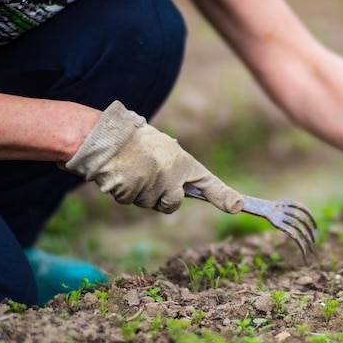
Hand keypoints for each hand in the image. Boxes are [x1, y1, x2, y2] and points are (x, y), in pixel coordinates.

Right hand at [64, 101, 243, 213]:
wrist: (104, 135)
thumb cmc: (135, 140)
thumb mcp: (163, 148)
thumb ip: (177, 169)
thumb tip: (185, 189)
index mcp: (182, 162)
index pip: (208, 182)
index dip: (223, 196)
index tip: (239, 206)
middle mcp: (170, 176)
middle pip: (172, 205)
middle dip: (162, 198)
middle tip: (149, 176)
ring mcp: (150, 187)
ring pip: (149, 204)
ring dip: (140, 193)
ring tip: (132, 169)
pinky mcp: (129, 194)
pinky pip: (129, 201)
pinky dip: (123, 191)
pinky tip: (119, 173)